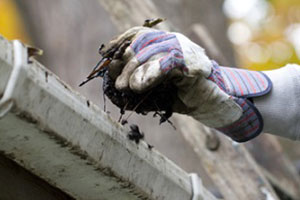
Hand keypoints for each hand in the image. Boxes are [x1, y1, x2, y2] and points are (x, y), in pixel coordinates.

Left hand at [102, 27, 242, 127]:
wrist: (209, 104)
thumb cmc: (179, 95)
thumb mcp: (151, 88)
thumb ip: (133, 81)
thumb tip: (111, 77)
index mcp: (164, 44)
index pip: (139, 33)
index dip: (120, 41)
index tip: (105, 54)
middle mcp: (174, 41)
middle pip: (142, 42)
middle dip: (126, 64)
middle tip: (118, 84)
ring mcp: (185, 49)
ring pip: (153, 51)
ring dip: (136, 71)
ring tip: (127, 88)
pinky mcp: (193, 63)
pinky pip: (167, 64)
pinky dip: (150, 74)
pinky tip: (139, 86)